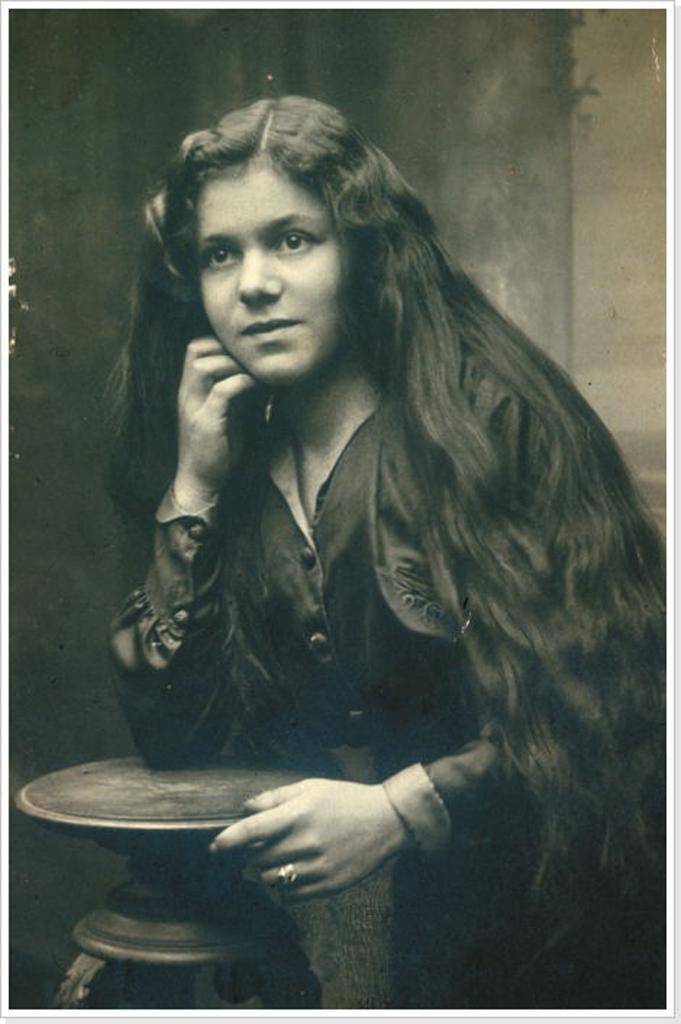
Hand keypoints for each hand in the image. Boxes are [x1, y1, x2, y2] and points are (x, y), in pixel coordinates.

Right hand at [174, 336, 257, 506]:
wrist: (201, 481)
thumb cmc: (218, 448)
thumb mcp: (228, 412)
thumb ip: (236, 391)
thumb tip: (261, 372)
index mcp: (189, 389)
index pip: (195, 347)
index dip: (220, 343)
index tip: (245, 357)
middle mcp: (186, 394)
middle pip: (196, 348)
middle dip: (227, 349)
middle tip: (250, 363)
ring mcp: (193, 407)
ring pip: (205, 365)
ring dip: (234, 365)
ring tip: (253, 377)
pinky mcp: (205, 423)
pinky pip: (222, 391)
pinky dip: (242, 384)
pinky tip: (255, 390)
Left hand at [209, 778, 407, 898]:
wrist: (387, 821)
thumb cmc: (345, 799)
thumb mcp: (310, 787)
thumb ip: (275, 797)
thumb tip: (245, 808)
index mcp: (298, 814)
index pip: (251, 831)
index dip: (227, 841)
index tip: (213, 848)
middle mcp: (305, 842)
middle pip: (256, 858)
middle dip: (250, 854)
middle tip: (258, 846)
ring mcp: (317, 867)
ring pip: (270, 880)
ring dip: (263, 872)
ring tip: (272, 860)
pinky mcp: (328, 886)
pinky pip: (290, 896)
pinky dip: (283, 888)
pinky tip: (292, 872)